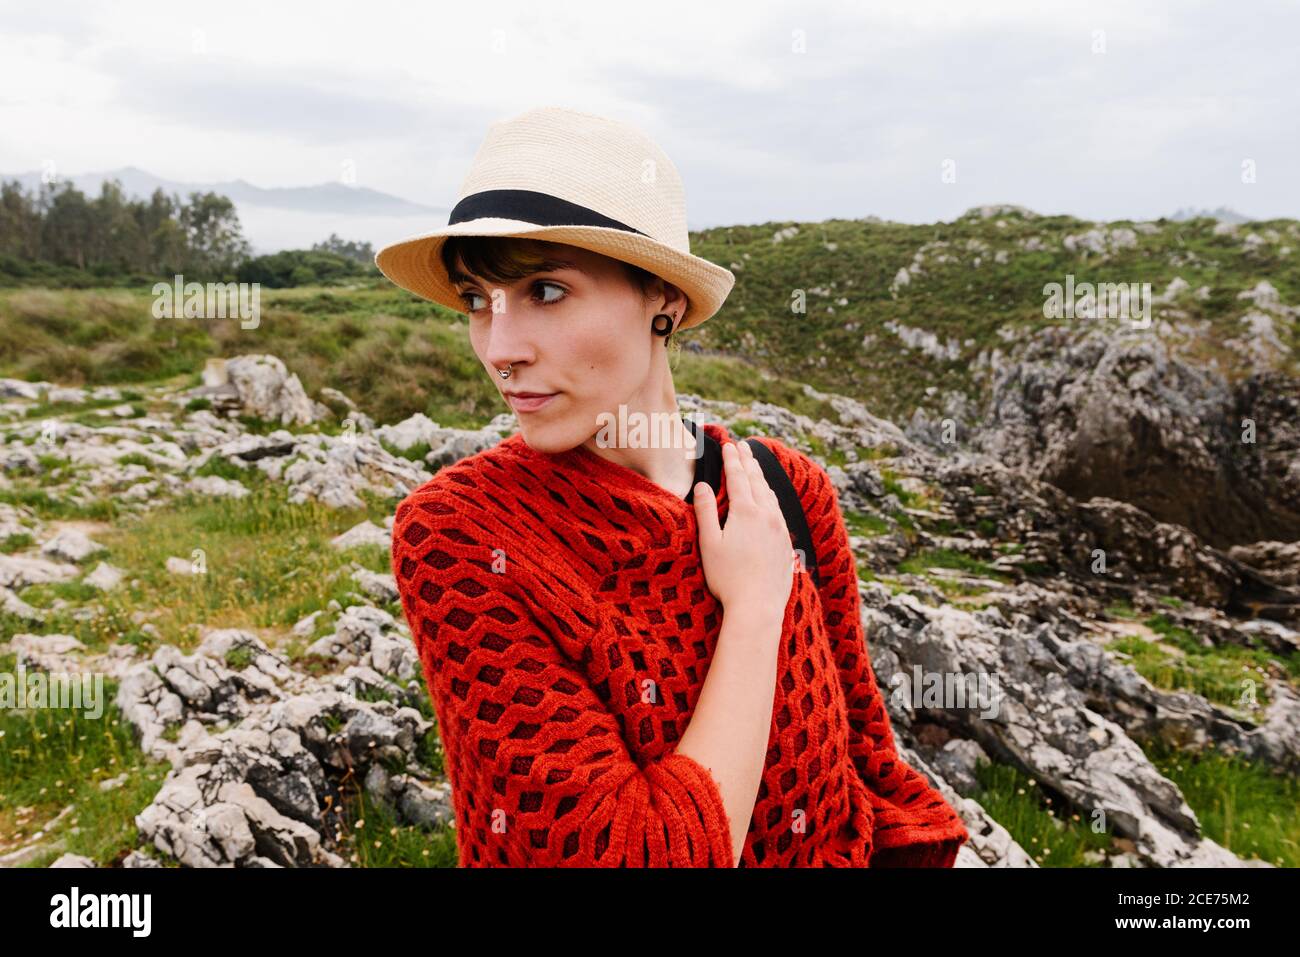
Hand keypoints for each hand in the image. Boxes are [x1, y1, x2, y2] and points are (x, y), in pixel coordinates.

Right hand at [693, 440, 795, 621]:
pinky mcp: (786, 543)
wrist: (758, 606)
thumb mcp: (709, 543)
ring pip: (770, 494)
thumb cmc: (727, 578)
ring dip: (761, 477)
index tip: (728, 444)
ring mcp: (779, 529)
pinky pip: (779, 511)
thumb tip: (703, 485)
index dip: (731, 459)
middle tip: (742, 446)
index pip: (738, 477)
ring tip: (755, 466)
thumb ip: (706, 511)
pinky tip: (769, 499)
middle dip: (748, 461)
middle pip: (757, 481)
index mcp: (746, 512)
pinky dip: (771, 497)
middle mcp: (767, 515)